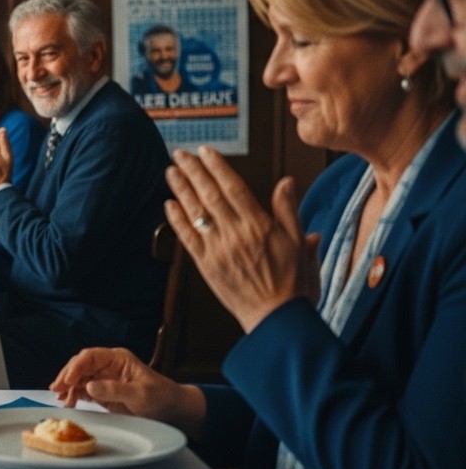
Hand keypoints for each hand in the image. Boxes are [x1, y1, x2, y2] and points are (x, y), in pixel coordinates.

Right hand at [49, 347, 205, 438]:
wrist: (171, 409)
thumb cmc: (160, 396)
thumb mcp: (139, 394)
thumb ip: (114, 390)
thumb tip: (88, 386)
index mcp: (117, 359)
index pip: (90, 357)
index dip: (76, 366)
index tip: (67, 380)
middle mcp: (108, 366)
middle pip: (81, 365)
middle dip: (67, 375)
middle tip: (57, 389)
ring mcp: (104, 378)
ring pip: (79, 377)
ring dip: (68, 386)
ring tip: (61, 398)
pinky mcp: (103, 391)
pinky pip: (83, 389)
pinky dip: (74, 394)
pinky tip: (68, 401)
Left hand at [165, 147, 315, 332]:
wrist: (277, 317)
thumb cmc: (292, 282)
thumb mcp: (298, 241)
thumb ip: (289, 210)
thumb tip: (286, 182)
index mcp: (260, 225)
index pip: (233, 188)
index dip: (217, 167)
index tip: (205, 151)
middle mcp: (236, 234)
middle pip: (210, 195)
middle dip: (194, 171)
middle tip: (181, 154)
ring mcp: (218, 250)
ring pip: (196, 213)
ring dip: (181, 190)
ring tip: (171, 171)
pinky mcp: (206, 265)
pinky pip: (187, 239)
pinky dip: (177, 220)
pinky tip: (169, 205)